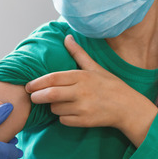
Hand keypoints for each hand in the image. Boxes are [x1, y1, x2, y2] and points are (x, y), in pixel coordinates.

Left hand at [25, 35, 157, 143]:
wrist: (129, 108)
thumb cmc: (111, 86)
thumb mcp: (95, 67)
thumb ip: (78, 54)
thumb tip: (67, 37)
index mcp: (82, 76)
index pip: (53, 78)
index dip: (37, 83)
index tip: (28, 85)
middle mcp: (81, 92)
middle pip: (50, 94)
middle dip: (37, 96)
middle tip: (32, 96)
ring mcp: (83, 108)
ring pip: (55, 108)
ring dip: (52, 107)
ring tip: (57, 103)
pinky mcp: (85, 121)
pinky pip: (64, 120)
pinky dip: (62, 117)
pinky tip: (68, 112)